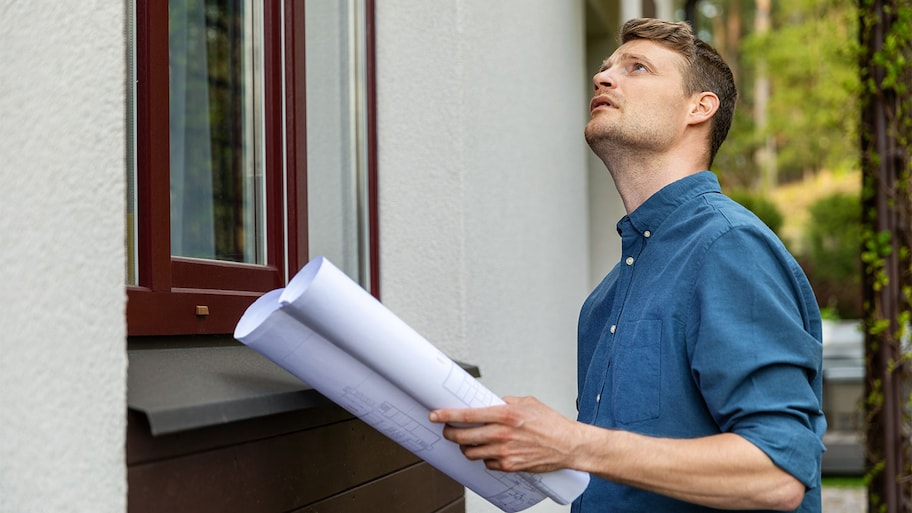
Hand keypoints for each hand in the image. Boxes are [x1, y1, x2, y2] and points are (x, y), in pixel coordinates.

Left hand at [428, 396, 581, 472]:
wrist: (569, 446)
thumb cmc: (552, 424)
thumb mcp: (528, 403)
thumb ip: (506, 402)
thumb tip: (491, 402)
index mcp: (506, 414)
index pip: (468, 414)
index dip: (447, 415)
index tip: (435, 415)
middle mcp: (502, 434)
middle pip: (463, 437)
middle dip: (450, 434)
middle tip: (448, 431)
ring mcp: (505, 452)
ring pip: (471, 452)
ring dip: (465, 447)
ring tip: (468, 442)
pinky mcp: (510, 466)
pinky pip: (487, 463)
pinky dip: (485, 458)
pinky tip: (490, 451)